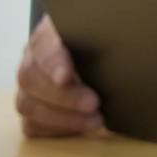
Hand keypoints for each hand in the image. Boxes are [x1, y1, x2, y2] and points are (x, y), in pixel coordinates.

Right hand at [14, 16, 103, 137]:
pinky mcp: (32, 109)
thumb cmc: (104, 38)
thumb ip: (108, 28)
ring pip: (27, 104)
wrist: (98, 50)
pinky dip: (56, 130)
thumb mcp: (107, 27)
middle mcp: (31, 59)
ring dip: (62, 117)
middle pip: (30, 78)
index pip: (42, 44)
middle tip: (94, 103)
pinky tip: (81, 129)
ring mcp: (27, 86)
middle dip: (63, 96)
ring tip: (96, 121)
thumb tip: (129, 30)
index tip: (66, 77)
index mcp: (47, 34)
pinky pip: (31, 125)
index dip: (52, 61)